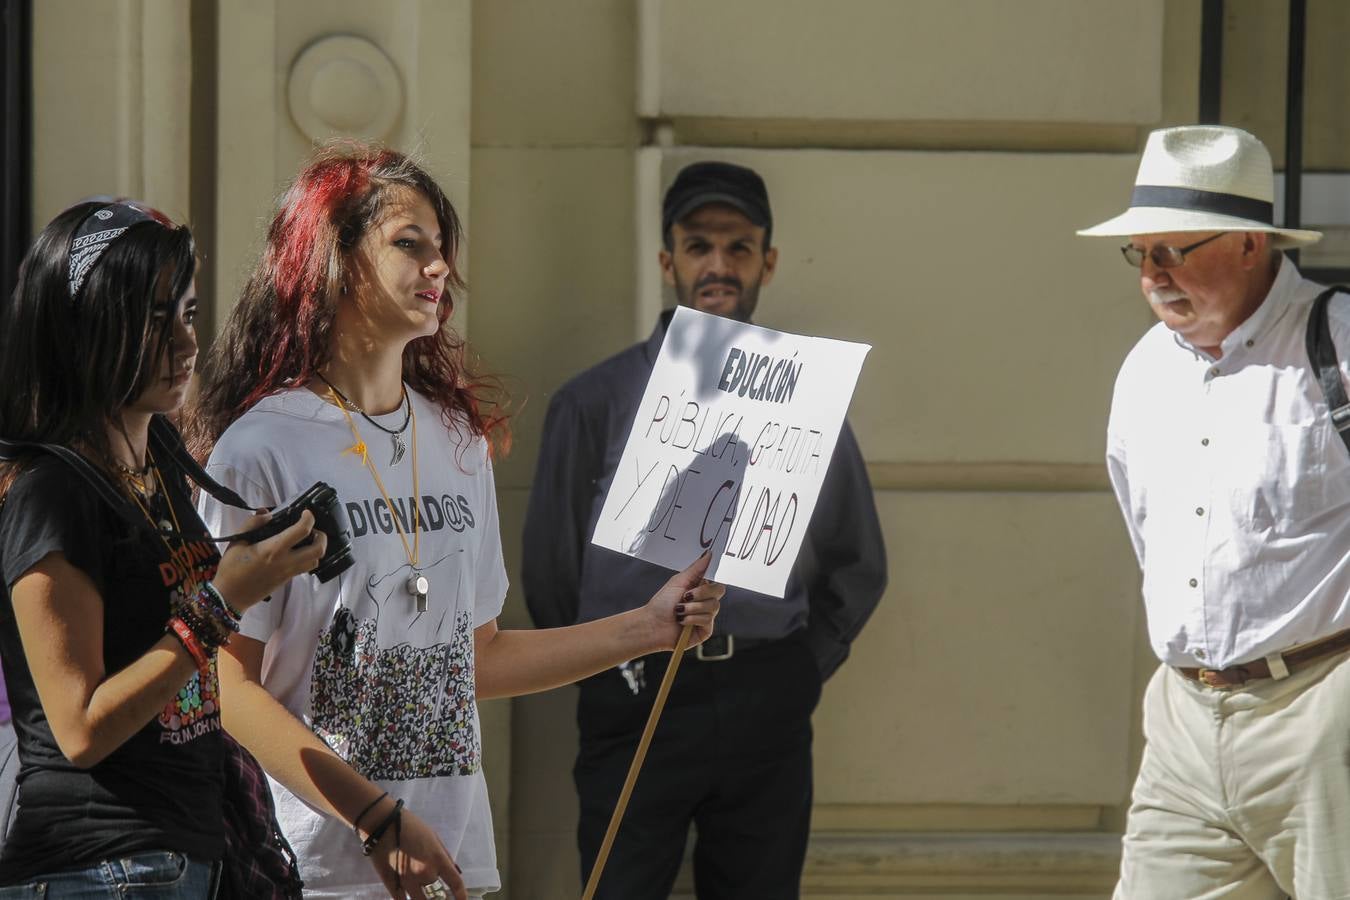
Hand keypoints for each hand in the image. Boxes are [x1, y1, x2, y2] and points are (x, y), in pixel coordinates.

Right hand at [211, 509, 326, 612]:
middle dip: (322, 537)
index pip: (301, 531)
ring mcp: (289, 573)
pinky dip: (308, 558)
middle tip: (314, 529)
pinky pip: (305, 568)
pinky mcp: (287, 580)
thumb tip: (266, 513)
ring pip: (315, 561)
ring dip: (317, 549)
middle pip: (318, 550)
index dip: (309, 519)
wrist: (230, 596)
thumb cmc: (231, 568)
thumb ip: (252, 524)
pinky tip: (298, 551)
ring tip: (308, 540)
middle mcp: (286, 562)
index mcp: (273, 549)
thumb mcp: (237, 542)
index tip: (306, 513)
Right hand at [365, 804, 465, 899]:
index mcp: (437, 859)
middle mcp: (425, 873)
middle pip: (437, 895)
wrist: (382, 824)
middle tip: (438, 893)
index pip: (455, 882)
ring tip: (424, 895)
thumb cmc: (410, 826)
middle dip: (439, 894)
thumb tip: (454, 871)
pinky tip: (409, 897)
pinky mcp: (392, 885)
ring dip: (424, 899)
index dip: (461, 895)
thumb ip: (445, 856)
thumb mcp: (434, 837)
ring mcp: (407, 881)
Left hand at [642, 551, 722, 650]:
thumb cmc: (662, 603)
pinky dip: (692, 619)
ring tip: (679, 610)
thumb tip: (709, 553)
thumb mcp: (679, 581)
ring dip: (692, 607)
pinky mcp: (705, 630)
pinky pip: (708, 620)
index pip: (716, 579)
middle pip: (719, 591)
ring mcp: (706, 616)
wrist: (652, 624)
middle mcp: (705, 601)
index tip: (707, 575)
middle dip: (702, 592)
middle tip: (686, 595)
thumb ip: (697, 568)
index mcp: (700, 588)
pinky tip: (681, 621)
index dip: (716, 576)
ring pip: (713, 606)